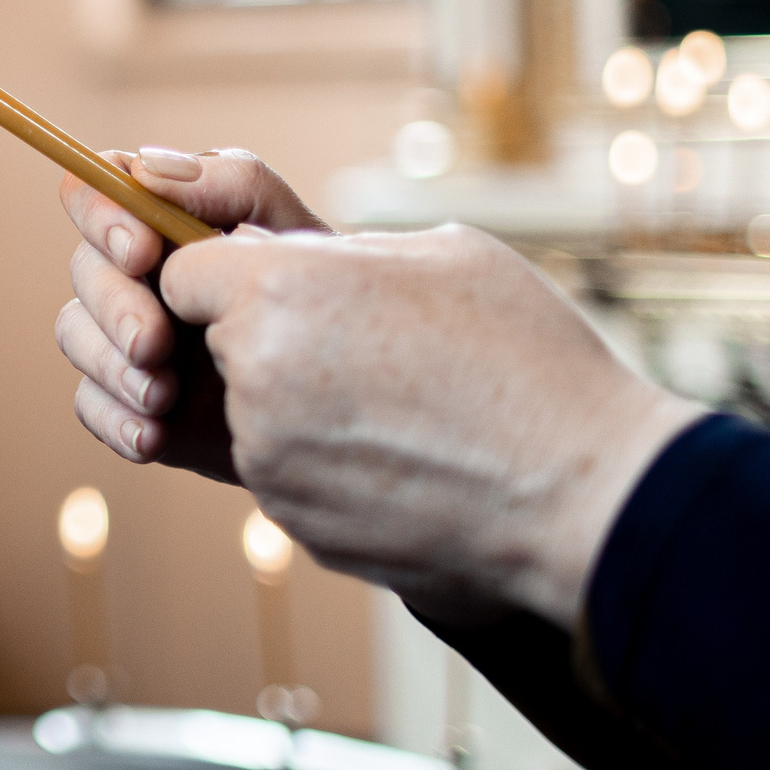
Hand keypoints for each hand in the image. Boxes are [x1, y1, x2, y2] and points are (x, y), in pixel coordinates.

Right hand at [56, 147, 323, 476]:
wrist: (346, 400)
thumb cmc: (327, 299)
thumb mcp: (297, 232)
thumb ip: (234, 185)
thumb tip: (151, 168)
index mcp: (165, 220)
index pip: (97, 189)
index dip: (101, 213)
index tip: (142, 253)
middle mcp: (136, 274)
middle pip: (83, 267)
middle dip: (112, 305)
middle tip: (155, 343)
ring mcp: (128, 338)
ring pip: (73, 333)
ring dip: (110, 364)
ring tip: (163, 396)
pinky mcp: (131, 399)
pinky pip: (88, 404)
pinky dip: (113, 420)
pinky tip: (153, 436)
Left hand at [161, 224, 703, 622]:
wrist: (585, 495)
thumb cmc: (528, 359)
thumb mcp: (441, 254)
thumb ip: (334, 250)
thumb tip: (263, 250)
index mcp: (278, 291)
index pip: (183, 272)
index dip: (223, 275)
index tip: (271, 283)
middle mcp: (254, 376)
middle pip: (218, 343)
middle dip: (267, 338)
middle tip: (359, 345)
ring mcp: (267, 457)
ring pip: (251, 411)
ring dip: (299, 402)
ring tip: (400, 405)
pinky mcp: (292, 519)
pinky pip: (285, 470)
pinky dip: (325, 461)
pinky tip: (404, 456)